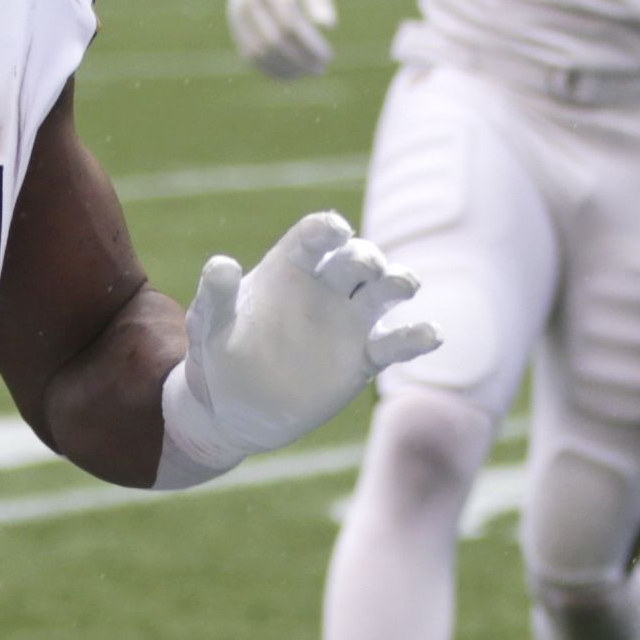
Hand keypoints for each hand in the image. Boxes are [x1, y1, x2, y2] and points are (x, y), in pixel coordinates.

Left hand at [158, 209, 438, 470]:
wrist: (232, 411)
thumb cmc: (217, 357)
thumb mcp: (209, 327)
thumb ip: (216, 296)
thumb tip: (221, 264)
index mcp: (290, 268)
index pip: (316, 235)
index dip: (329, 229)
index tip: (336, 232)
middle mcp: (325, 288)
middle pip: (357, 259)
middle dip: (365, 257)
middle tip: (366, 267)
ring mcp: (347, 322)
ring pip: (384, 292)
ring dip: (399, 282)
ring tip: (404, 285)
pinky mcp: (362, 359)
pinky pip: (395, 344)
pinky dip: (416, 338)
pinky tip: (431, 334)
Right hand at [223, 0, 334, 77]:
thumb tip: (329, 26)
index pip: (290, 23)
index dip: (309, 44)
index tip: (328, 56)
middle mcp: (248, 0)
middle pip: (274, 40)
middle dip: (299, 59)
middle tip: (321, 69)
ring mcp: (237, 14)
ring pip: (258, 52)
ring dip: (284, 68)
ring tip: (306, 73)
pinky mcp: (235, 26)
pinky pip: (248, 55)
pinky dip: (269, 69)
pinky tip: (289, 74)